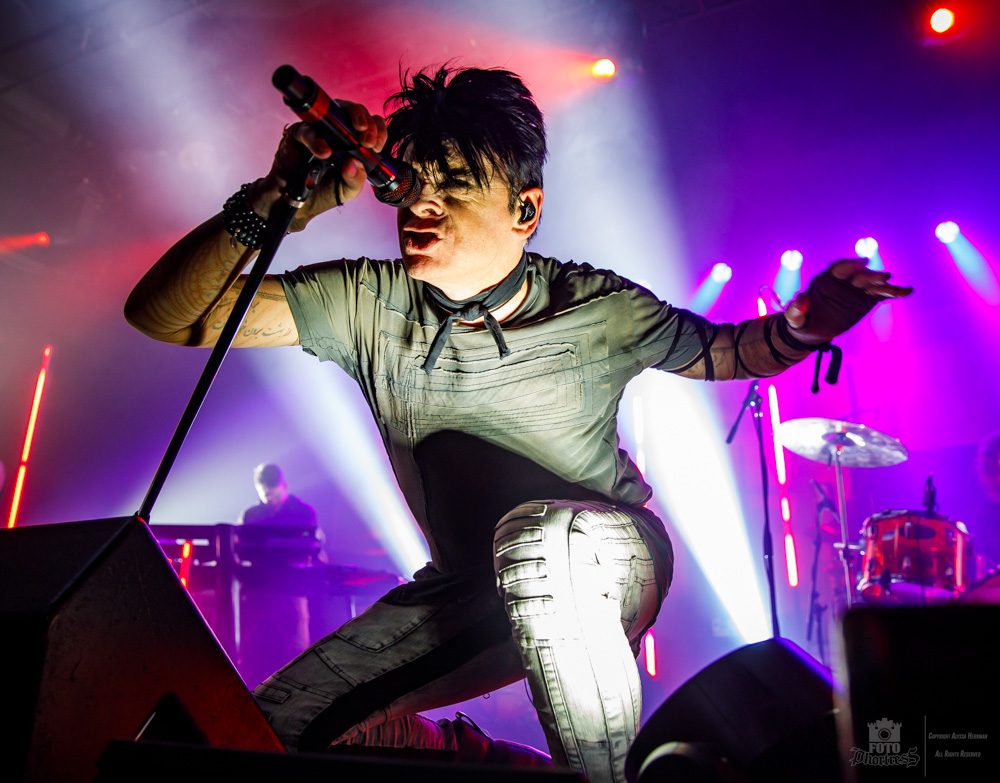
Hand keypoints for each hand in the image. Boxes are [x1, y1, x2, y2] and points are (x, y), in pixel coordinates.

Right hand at [253, 101, 387, 230]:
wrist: (297, 203)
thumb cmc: (324, 191)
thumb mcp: (347, 189)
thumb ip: (356, 180)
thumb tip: (354, 164)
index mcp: (353, 140)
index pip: (370, 124)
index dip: (377, 130)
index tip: (376, 146)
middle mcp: (336, 130)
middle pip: (353, 111)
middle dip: (366, 122)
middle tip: (368, 141)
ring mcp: (318, 129)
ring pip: (333, 112)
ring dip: (348, 120)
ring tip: (356, 141)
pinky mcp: (298, 133)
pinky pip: (307, 130)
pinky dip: (316, 140)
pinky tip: (324, 152)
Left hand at [783, 259, 912, 341]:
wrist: (811, 330)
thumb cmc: (800, 320)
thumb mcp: (794, 316)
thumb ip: (796, 308)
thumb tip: (801, 298)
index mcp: (826, 279)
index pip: (840, 268)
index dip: (850, 265)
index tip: (862, 262)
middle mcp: (844, 281)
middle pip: (860, 275)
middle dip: (871, 275)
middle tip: (884, 277)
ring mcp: (857, 290)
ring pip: (873, 284)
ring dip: (886, 285)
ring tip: (900, 289)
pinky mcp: (866, 300)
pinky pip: (881, 295)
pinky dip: (894, 293)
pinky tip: (907, 291)